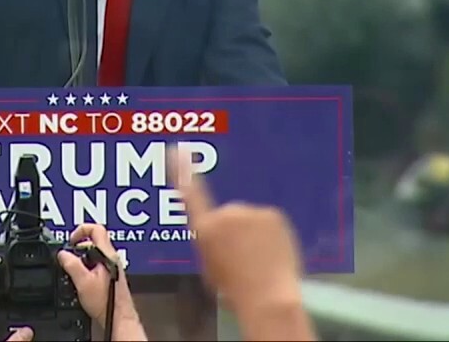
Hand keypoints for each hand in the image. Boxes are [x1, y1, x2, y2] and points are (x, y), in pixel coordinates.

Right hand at [56, 223, 134, 328]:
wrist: (118, 318)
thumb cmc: (107, 302)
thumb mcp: (82, 282)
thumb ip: (71, 264)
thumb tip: (63, 254)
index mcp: (107, 255)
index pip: (97, 229)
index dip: (81, 230)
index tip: (71, 240)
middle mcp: (112, 258)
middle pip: (94, 240)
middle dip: (79, 246)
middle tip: (69, 254)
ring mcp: (113, 266)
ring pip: (95, 252)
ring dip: (83, 257)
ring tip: (74, 268)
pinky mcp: (111, 275)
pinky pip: (97, 263)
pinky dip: (87, 266)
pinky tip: (82, 278)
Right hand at [168, 145, 302, 309]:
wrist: (268, 298)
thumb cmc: (235, 291)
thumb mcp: (209, 267)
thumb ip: (209, 243)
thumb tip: (216, 234)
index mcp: (204, 229)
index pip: (189, 192)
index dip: (182, 170)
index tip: (176, 150)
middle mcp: (226, 214)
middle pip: (228, 214)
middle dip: (234, 229)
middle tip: (242, 256)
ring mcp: (251, 212)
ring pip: (250, 219)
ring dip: (253, 233)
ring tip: (259, 260)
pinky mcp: (273, 214)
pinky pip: (268, 222)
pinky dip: (270, 234)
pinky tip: (271, 254)